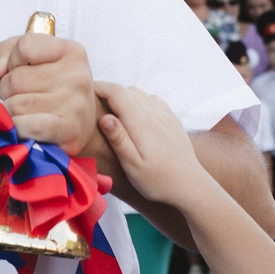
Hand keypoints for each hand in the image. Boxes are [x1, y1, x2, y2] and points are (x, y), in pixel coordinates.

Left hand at [0, 32, 103, 162]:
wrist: (85, 128)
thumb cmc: (55, 90)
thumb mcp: (36, 60)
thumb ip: (7, 53)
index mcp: (71, 51)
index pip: (24, 46)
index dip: (13, 61)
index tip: (22, 70)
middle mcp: (77, 75)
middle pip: (15, 79)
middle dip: (8, 91)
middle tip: (24, 97)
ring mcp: (74, 104)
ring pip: (14, 105)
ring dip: (11, 112)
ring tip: (27, 114)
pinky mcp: (68, 131)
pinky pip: (22, 125)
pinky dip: (16, 129)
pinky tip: (25, 129)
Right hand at [95, 83, 209, 207]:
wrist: (190, 186)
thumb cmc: (158, 181)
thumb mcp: (133, 166)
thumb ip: (118, 140)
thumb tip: (104, 117)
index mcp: (141, 123)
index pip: (116, 92)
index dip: (98, 87)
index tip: (84, 93)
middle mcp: (154, 113)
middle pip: (126, 90)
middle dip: (107, 92)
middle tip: (92, 105)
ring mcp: (165, 115)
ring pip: (139, 94)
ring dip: (123, 97)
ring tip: (111, 111)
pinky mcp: (172, 120)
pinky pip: (152, 100)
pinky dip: (139, 101)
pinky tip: (135, 116)